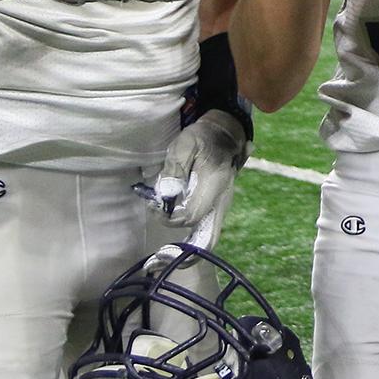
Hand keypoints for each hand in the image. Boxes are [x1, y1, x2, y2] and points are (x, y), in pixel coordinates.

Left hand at [151, 108, 246, 227]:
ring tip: (165, 231)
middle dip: (184, 245)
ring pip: (208, 236)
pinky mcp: (218, 206)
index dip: (169, 217)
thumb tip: (165, 194)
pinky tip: (175, 220)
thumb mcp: (185, 144)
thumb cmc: (202, 137)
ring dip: (187, 239)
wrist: (224, 133)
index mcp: (214, 185)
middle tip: (162, 238)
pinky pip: (206, 227)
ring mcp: (222, 205)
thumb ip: (174, 168)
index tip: (154, 206)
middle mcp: (222, 200)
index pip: (191, 216)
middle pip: (208, 237)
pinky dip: (191, 232)